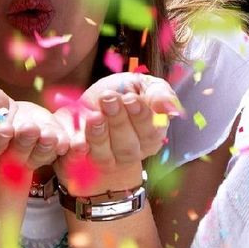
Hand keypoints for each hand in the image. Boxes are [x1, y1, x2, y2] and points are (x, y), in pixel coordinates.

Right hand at [0, 79, 68, 178]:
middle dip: (21, 144)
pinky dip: (62, 144)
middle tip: (29, 129)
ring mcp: (24, 155)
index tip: (4, 129)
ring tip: (47, 134)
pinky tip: (66, 140)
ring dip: (43, 146)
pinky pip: (55, 150)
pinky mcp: (44, 147)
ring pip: (35, 156)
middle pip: (9, 158)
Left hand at [52, 73, 177, 195]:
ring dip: (100, 135)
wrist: (89, 102)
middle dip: (118, 121)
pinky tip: (78, 143)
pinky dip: (79, 153)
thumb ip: (159, 93)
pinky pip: (81, 162)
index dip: (141, 116)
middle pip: (128, 145)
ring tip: (94, 116)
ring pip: (106, 156)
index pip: (151, 132)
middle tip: (108, 98)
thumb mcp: (142, 85)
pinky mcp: (82, 160)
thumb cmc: (121, 92)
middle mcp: (132, 152)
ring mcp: (108, 160)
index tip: (130, 99)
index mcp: (151, 134)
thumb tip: (170, 109)